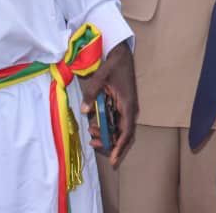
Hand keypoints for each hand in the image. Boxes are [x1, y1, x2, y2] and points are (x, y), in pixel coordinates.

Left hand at [79, 43, 137, 166]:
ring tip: (91, 133)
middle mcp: (130, 109)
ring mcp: (126, 109)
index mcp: (128, 104)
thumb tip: (85, 111)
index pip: (127, 131)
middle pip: (124, 135)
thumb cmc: (114, 64)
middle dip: (110, 145)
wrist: (122, 54)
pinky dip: (106, 128)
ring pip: (119, 131)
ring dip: (106, 136)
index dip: (120, 147)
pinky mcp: (121, 106)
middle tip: (93, 143)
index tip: (112, 160)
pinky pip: (116, 123)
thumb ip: (92, 92)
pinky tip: (94, 125)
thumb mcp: (102, 76)